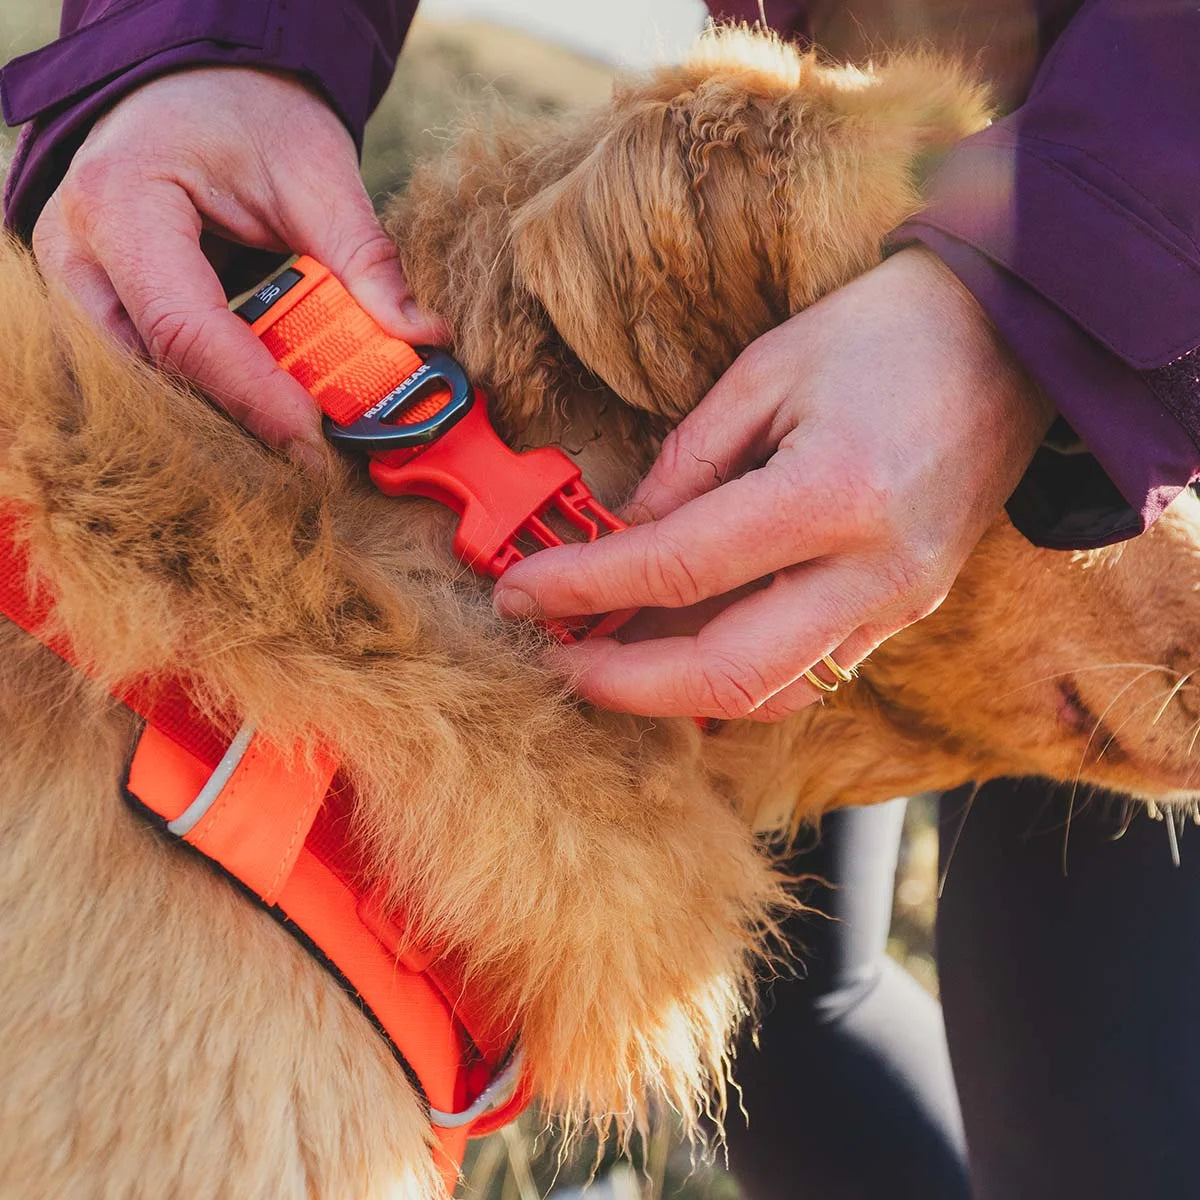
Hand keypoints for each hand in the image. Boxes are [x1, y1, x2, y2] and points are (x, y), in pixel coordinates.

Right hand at [32, 66, 444, 454]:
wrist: (198, 86)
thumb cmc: (247, 112)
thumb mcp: (316, 173)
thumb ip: (365, 258)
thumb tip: (423, 338)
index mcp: (122, 203)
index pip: (187, 331)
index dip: (255, 397)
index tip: (317, 444)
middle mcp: (77, 254)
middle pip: (158, 374)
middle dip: (241, 420)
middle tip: (319, 452)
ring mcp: (76, 286)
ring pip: (146, 386)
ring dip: (224, 414)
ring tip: (300, 428)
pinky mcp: (93, 308)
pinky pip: (148, 374)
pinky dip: (210, 393)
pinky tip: (265, 404)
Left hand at [493, 248, 1053, 720]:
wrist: (1013, 341)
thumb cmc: (887, 332)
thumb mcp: (767, 371)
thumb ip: (687, 466)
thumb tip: (623, 537)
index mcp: (833, 493)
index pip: (679, 567)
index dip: (587, 589)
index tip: (522, 598)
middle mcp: (873, 570)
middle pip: (726, 671)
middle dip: (624, 682)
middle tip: (556, 661)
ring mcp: (899, 604)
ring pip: (770, 694)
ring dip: (677, 693)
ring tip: (609, 660)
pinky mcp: (907, 612)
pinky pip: (810, 674)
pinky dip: (736, 678)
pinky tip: (683, 652)